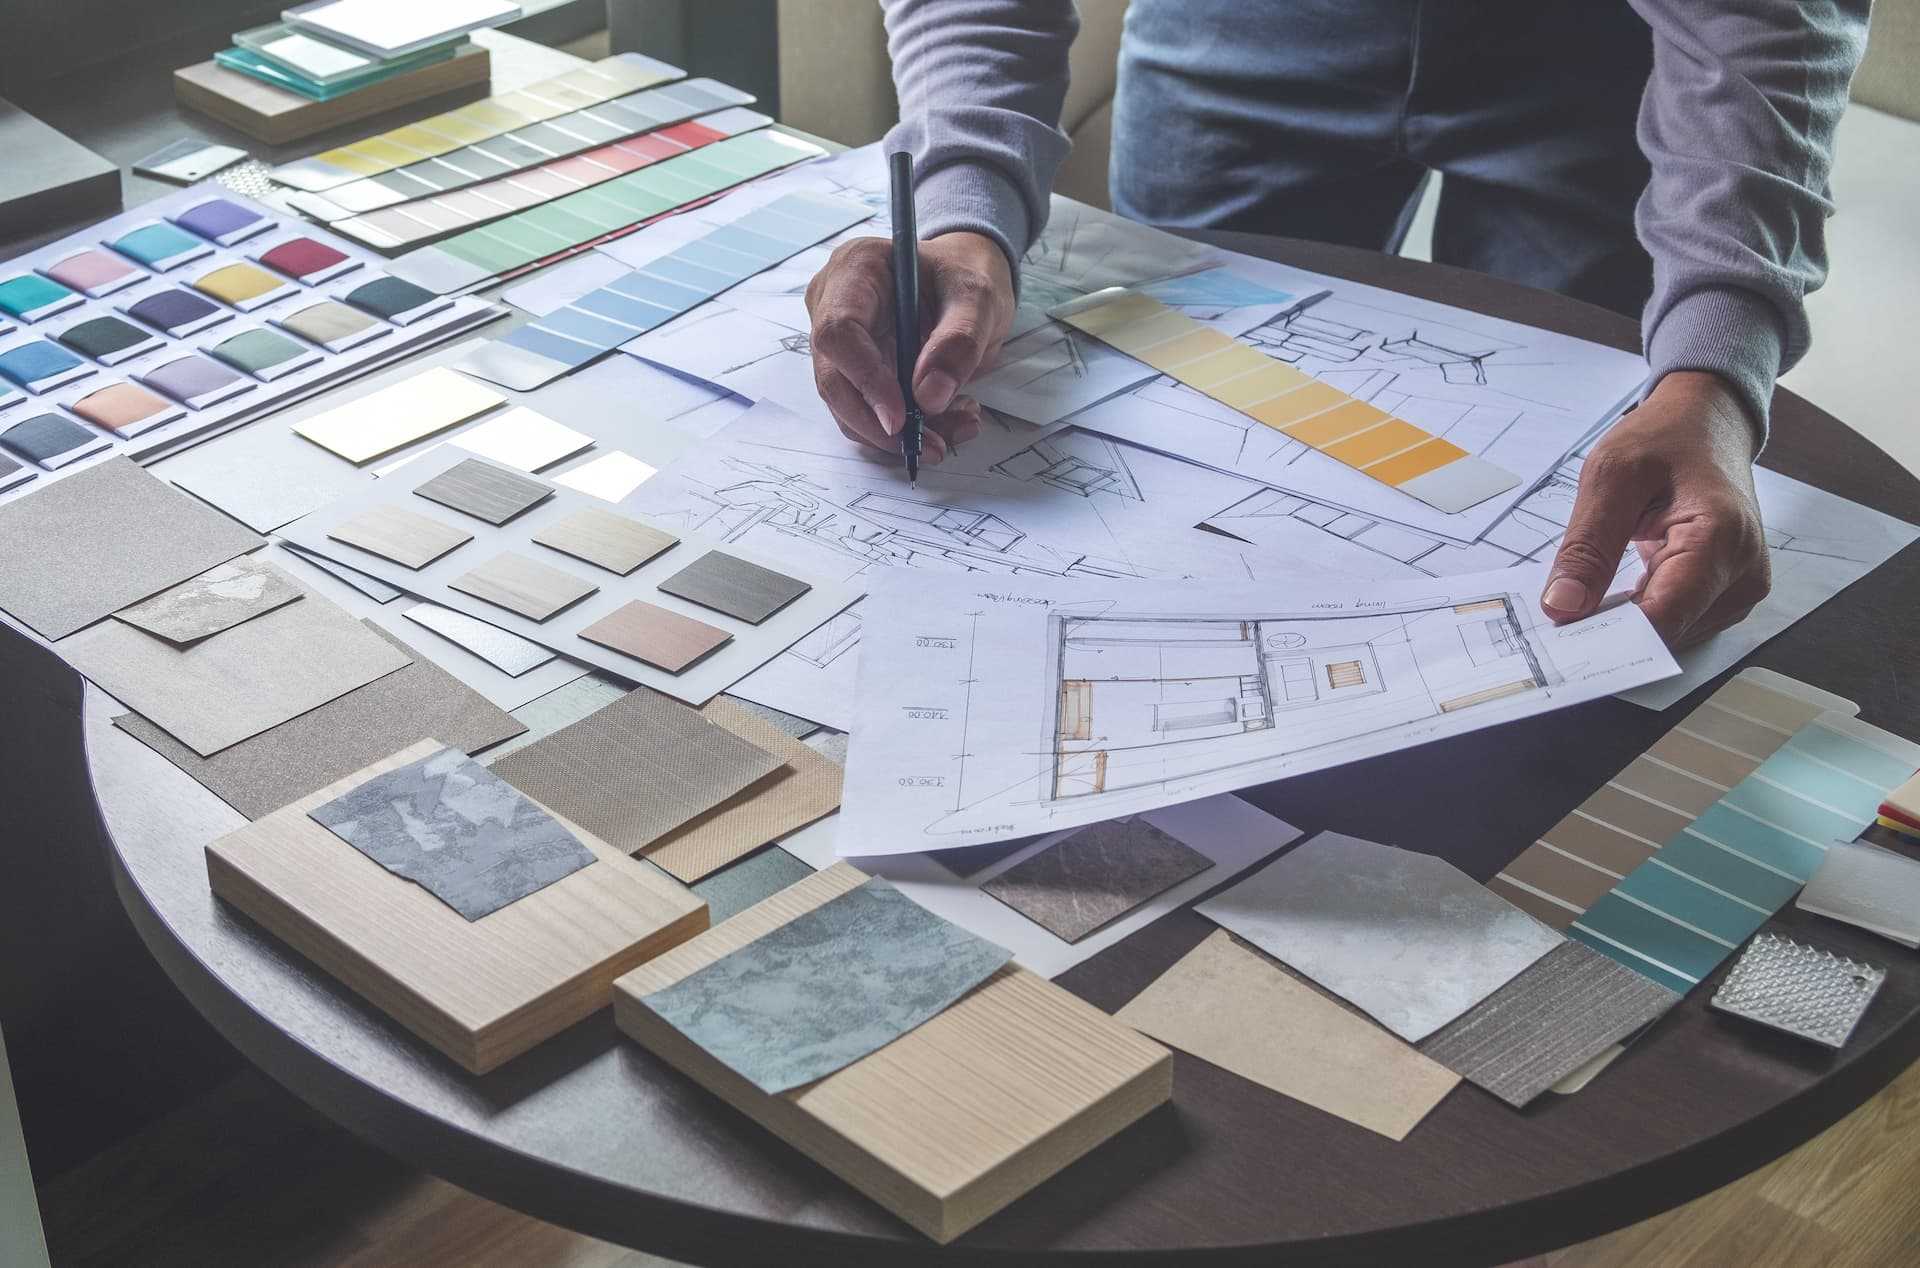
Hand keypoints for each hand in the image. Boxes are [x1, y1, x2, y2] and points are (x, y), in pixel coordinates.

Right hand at [804, 230, 1014, 463]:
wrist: (962, 281)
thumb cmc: (964, 274)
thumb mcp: (977, 297)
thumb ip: (959, 340)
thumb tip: (930, 397)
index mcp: (855, 269)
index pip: (838, 333)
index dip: (865, 380)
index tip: (900, 418)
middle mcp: (832, 304)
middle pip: (834, 378)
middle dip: (879, 424)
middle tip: (933, 446)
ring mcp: (838, 341)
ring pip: (848, 405)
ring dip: (898, 433)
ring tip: (957, 428)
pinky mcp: (852, 370)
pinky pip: (867, 411)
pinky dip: (905, 429)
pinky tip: (946, 422)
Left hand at [1541, 371, 1770, 647]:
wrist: (1706, 426)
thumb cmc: (1665, 440)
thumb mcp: (1610, 477)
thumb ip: (1587, 546)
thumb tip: (1562, 606)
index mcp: (1721, 537)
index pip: (1664, 616)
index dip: (1608, 638)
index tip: (1560, 643)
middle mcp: (1742, 573)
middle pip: (1666, 633)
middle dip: (1608, 633)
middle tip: (1556, 620)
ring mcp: (1740, 589)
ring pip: (1669, 636)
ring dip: (1622, 627)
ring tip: (1584, 600)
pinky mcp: (1727, 596)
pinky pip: (1677, 623)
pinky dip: (1639, 617)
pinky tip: (1608, 601)